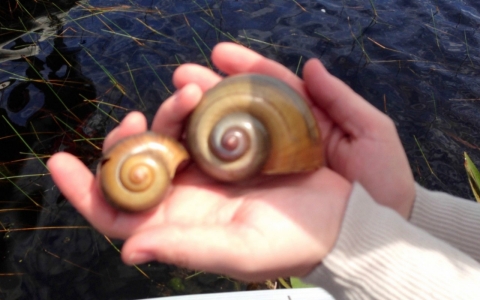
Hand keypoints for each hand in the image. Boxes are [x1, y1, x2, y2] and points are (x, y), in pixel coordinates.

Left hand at [47, 51, 351, 280]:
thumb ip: (186, 249)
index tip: (60, 163)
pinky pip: (207, 115)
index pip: (120, 210)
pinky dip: (202, 97)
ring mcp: (210, 164)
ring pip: (172, 132)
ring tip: (185, 87)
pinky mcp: (235, 143)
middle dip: (131, 137)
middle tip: (137, 117)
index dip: (86, 189)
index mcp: (182, 219)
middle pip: (142, 161)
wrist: (339, 221)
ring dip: (169, 108)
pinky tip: (205, 84)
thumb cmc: (293, 243)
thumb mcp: (239, 252)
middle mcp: (190, 191)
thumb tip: (130, 249)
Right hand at [171, 43, 414, 217]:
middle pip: (232, 112)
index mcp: (299, 126)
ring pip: (218, 138)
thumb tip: (312, 65)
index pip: (266, 90)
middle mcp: (272, 146)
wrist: (375, 235)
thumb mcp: (371, 133)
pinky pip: (215, 175)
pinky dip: (193, 156)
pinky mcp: (245, 201)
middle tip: (184, 76)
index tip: (220, 54)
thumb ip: (339, 98)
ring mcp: (257, 173)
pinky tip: (175, 140)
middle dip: (206, 89)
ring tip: (176, 98)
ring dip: (191, 117)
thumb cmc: (382, 185)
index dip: (244, 69)